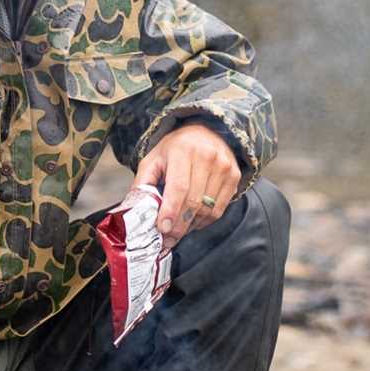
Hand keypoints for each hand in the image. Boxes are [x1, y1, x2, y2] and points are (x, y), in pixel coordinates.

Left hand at [133, 124, 240, 250]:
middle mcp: (207, 157)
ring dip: (191, 225)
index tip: (162, 229)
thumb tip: (135, 210)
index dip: (170, 211)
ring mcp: (224, 168)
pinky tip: (192, 221)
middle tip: (167, 239)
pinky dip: (204, 221)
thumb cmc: (176, 149)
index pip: (179, 187)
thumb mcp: (154, 159)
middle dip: (179, 225)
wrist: (207, 131)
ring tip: (178, 230)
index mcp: (183, 151)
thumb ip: (143, 183)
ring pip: (207, 209)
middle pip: (193, 202)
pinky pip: (219, 209)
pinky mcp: (234, 177)